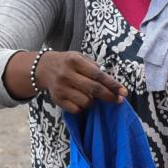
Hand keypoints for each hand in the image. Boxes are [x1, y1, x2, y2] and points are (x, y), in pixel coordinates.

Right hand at [4, 50, 123, 112]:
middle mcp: (66, 74)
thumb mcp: (80, 58)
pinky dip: (83, 107)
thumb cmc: (68, 63)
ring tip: (91, 96)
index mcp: (74, 60)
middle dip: (108, 96)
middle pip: (93, 89)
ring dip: (93, 101)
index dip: (112, 85)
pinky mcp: (57, 99)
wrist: (43, 68)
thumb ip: (94, 68)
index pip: (98, 75)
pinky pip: (76, 109)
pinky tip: (81, 100)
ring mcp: (60, 88)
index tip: (123, 92)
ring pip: (86, 101)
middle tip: (118, 100)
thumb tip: (111, 84)